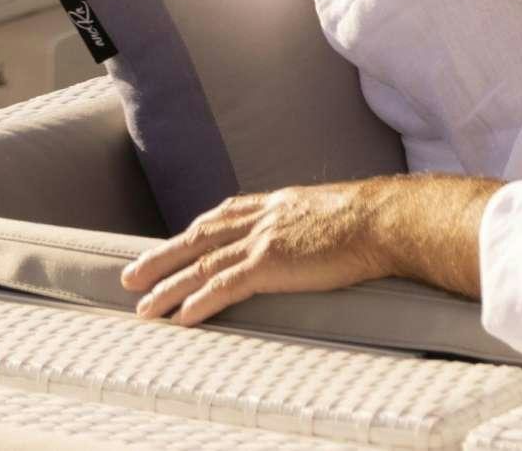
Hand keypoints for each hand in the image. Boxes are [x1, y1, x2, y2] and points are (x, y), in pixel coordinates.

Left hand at [125, 181, 399, 326]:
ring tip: (144, 306)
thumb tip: (324, 235)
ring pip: (202, 263)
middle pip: (200, 236)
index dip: (197, 230)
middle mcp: (264, 216)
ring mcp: (264, 239)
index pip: (226, 213)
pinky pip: (223, 285)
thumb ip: (317, 222)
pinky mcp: (270, 263)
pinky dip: (198, 302)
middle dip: (164, 256)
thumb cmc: (376, 218)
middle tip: (134, 275)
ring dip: (168, 287)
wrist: (387, 218)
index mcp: (280, 202)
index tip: (177, 241)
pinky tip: (181, 318)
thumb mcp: (337, 211)